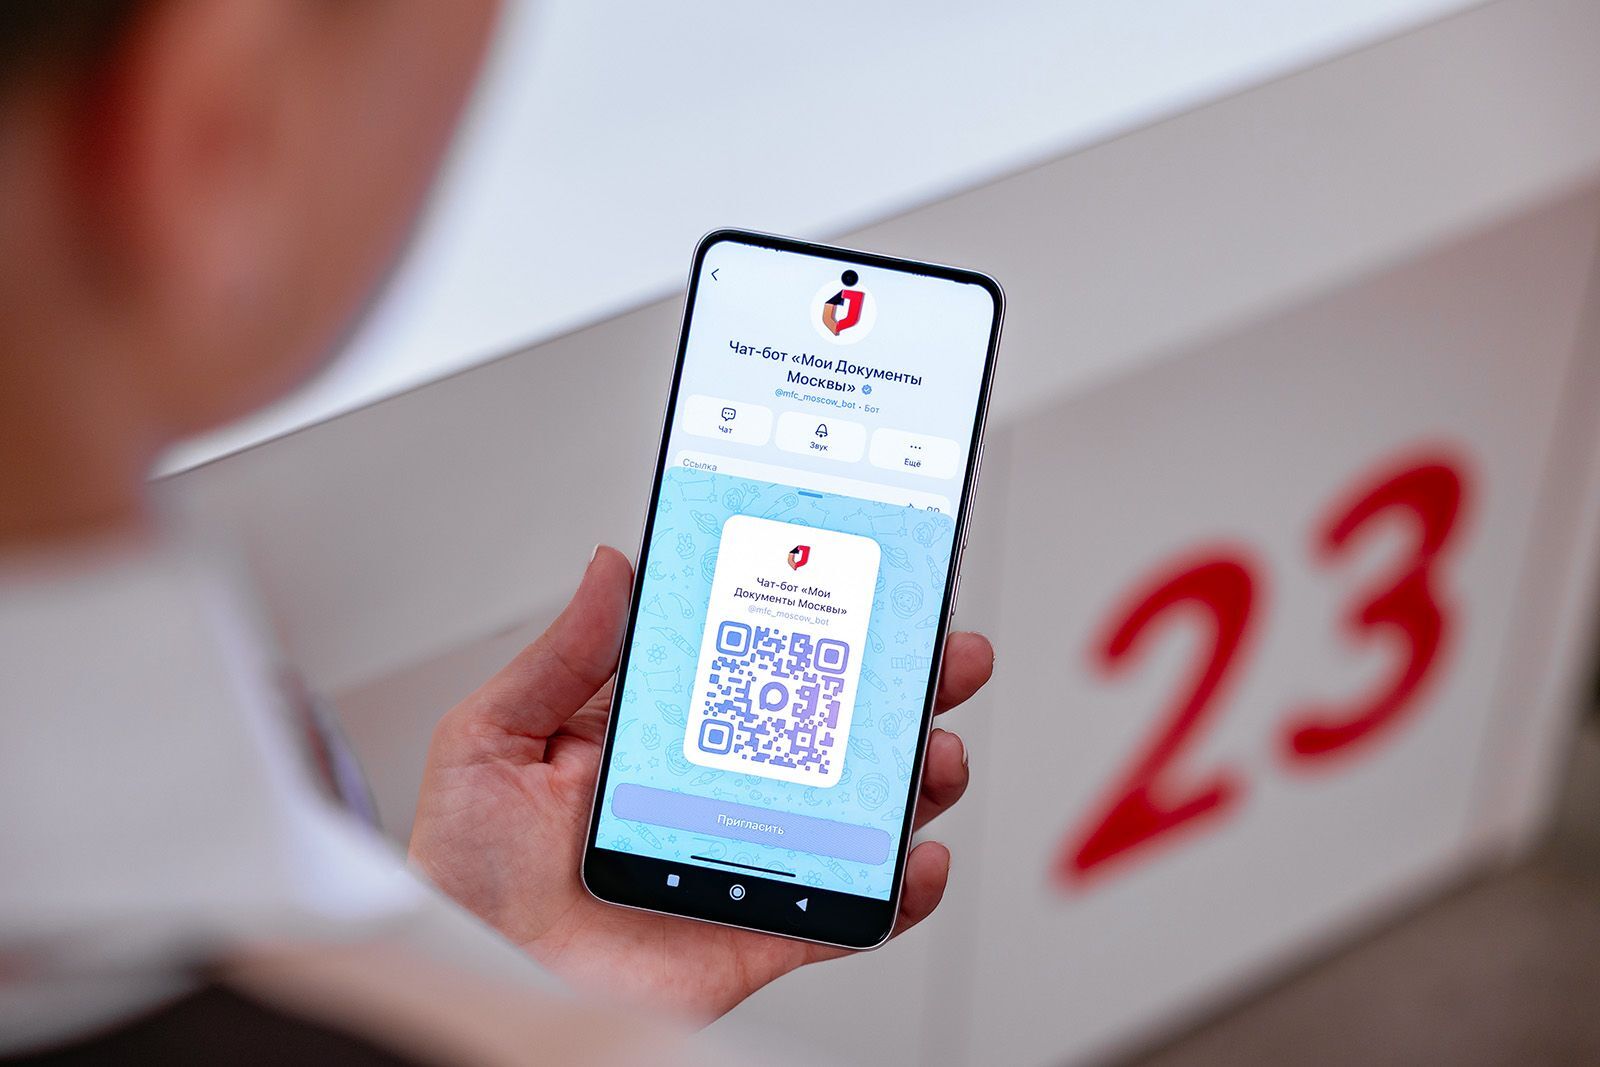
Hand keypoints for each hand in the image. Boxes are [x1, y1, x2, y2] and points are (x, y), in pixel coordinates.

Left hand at [408, 546, 993, 1022]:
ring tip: (932, 755)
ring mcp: (745, 862)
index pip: (759, 667)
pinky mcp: (760, 934)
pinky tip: (918, 861)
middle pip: (829, 732)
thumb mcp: (493, 737)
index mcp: (660, 736)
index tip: (868, 588)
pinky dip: (897, 892)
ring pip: (857, 814)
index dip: (819, 629)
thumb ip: (561, 658)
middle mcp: (715, 793)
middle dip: (898, 691)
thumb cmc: (467, 871)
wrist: (476, 977)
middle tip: (944, 656)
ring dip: (914, 780)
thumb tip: (611, 568)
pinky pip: (846, 915)